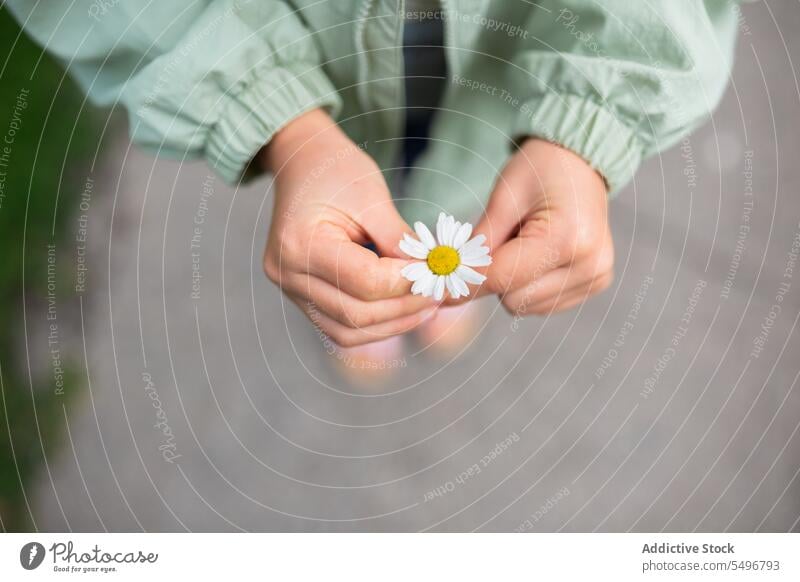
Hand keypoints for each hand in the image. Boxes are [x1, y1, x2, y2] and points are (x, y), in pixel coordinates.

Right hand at [261, 109, 437, 346]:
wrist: (302, 163)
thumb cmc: (336, 171)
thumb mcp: (373, 197)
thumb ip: (400, 241)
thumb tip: (430, 275)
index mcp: (300, 243)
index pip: (364, 281)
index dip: (406, 282)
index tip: (436, 272)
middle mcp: (287, 274)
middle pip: (355, 314)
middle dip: (404, 308)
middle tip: (439, 294)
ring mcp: (290, 290)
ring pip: (348, 332)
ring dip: (392, 325)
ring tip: (426, 306)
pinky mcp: (300, 297)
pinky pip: (340, 327)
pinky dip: (375, 325)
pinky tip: (402, 310)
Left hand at [456, 138, 613, 315]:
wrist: (580, 162)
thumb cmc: (540, 171)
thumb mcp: (503, 197)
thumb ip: (477, 244)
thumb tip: (447, 280)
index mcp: (567, 238)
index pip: (501, 277)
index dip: (464, 282)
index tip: (435, 290)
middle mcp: (589, 265)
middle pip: (512, 298)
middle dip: (493, 276)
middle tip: (499, 240)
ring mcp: (595, 278)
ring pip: (524, 306)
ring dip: (510, 283)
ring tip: (524, 243)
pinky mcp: (594, 285)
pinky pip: (540, 304)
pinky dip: (527, 285)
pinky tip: (538, 255)